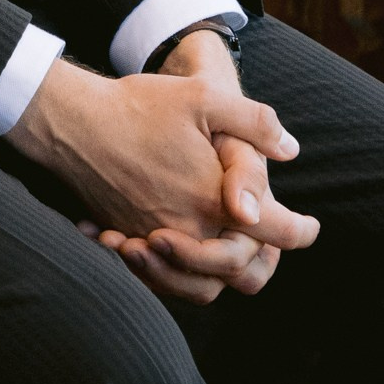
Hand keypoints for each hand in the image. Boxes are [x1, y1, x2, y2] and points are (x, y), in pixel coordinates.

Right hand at [74, 28, 316, 304]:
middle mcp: (189, 231)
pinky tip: (183, 249)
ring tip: (229, 250)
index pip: (278, 233)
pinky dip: (181, 275)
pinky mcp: (129, 242)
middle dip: (260, 256)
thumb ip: (255, 121)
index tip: (312, 227)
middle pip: (244, 272)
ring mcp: (156, 241)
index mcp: (215, 200)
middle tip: (266, 237)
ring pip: (204, 287)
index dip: (302, 231)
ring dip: (222, 274)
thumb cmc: (137, 106)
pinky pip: (165, 280)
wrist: (72, 120)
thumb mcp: (202, 96)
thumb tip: (291, 149)